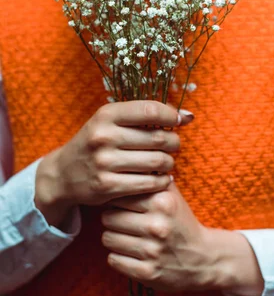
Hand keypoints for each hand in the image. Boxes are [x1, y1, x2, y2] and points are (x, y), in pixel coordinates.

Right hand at [35, 101, 192, 226]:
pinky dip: (162, 181)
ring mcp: (105, 162)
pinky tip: (162, 178)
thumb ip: (144, 116)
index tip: (179, 121)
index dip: (171, 115)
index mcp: (106, 115)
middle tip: (174, 145)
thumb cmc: (96, 143)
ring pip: (157, 162)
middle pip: (158, 138)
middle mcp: (104, 136)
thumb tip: (187, 116)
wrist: (63, 174)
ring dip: (169, 162)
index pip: (150, 110)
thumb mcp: (110, 121)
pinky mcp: (108, 186)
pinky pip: (149, 183)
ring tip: (167, 162)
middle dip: (173, 142)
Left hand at [101, 181, 264, 295]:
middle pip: (108, 217)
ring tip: (128, 237)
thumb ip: (152, 179)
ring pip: (107, 238)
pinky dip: (119, 257)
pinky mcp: (147, 273)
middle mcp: (157, 226)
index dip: (118, 200)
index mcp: (163, 202)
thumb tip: (128, 160)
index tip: (125, 204)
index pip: (119, 195)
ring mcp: (152, 251)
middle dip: (114, 219)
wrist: (204, 259)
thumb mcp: (172, 197)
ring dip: (114, 238)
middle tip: (125, 222)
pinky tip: (132, 254)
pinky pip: (113, 259)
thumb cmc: (181, 223)